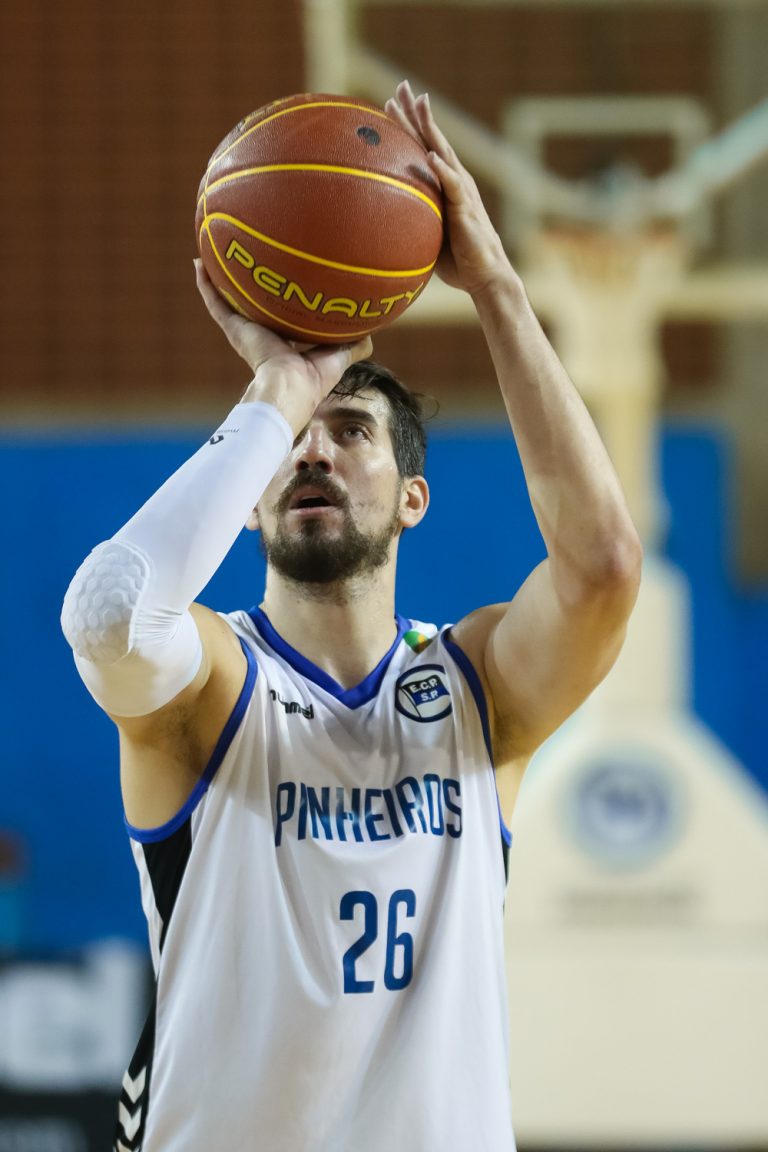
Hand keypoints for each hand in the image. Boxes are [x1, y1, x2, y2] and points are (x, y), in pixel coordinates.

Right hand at [194, 259, 372, 433]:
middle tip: (238, 262)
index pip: (277, 318)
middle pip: (248, 305)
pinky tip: (198, 263)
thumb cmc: (315, 378)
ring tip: (210, 255)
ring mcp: (244, 331)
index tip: (275, 285)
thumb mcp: (340, 354)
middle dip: (243, 287)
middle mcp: (260, 335)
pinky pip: (216, 302)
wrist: (290, 387)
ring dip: (217, 280)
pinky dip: (205, 284)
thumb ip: (355, 344)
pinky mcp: (235, 329)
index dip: (276, 303)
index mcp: (282, 342)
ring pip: (226, 300)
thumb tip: (371, 333)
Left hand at [385, 81, 512, 296]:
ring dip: (430, 129)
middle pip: (433, 139)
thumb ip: (411, 219)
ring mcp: (462, 192)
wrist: (485, 277)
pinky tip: (430, 156)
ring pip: (444, 153)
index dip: (409, 124)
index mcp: (445, 185)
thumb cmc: (457, 261)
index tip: (391, 101)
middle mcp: (455, 181)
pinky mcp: (466, 209)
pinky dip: (442, 170)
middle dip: (417, 112)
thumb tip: (379, 221)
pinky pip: (453, 186)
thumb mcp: (428, 235)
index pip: (424, 147)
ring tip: (419, 106)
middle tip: (401, 86)